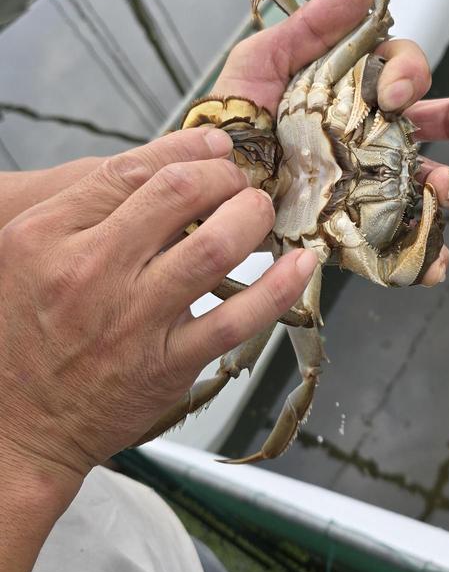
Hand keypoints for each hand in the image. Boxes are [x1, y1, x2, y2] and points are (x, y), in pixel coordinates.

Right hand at [0, 127, 317, 493]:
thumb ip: (84, 209)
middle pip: (179, 194)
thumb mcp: (27, 254)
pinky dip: (277, 288)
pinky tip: (298, 265)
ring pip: (215, 247)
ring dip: (252, 216)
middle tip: (236, 180)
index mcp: (49, 235)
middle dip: (223, 175)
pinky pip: (236, 320)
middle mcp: (90, 272)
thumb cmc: (23, 335)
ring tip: (259, 211)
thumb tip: (160, 170)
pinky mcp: (167, 365)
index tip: (214, 146)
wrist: (16, 426)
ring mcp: (133, 320)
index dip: (186, 147)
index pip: (131, 169)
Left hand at [212, 0, 448, 284]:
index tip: (393, 93)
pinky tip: (433, 263)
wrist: (205, 187)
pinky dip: (427, 255)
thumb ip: (315, 22)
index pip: (404, 70)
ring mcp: (371, 182)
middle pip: (439, 121)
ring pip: (431, 181)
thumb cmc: (234, 118)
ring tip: (448, 192)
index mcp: (356, 89)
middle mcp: (373, 134)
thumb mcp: (265, 58)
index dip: (410, 75)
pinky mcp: (358, 228)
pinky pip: (403, 241)